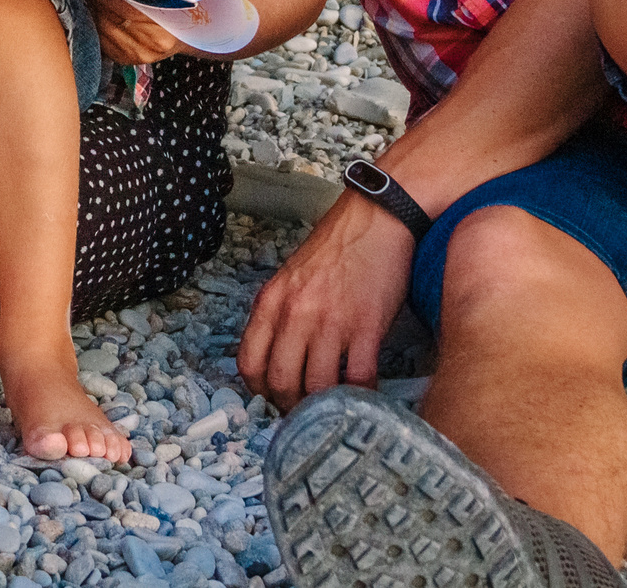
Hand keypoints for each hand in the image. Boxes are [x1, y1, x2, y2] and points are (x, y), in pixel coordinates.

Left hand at [90, 0, 195, 63]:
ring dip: (92, 12)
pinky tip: (94, 10)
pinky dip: (95, 25)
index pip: (127, 5)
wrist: (191, 22)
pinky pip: (103, 42)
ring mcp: (141, 54)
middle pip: (113, 19)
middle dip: (95, 0)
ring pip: (105, 31)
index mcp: (168, 19)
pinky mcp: (129, 60)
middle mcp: (155, 41)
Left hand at [238, 190, 416, 410]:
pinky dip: (361, 395)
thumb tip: (279, 356)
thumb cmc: (337, 246)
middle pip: (280, 382)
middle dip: (291, 405)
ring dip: (326, 406)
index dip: (260, 390)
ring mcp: (331, 321)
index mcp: (272, 301)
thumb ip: (281, 313)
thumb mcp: (292, 276)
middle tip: (306, 410)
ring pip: (318, 387)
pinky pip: (360, 378)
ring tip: (335, 407)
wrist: (377, 217)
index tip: (275, 397)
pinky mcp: (366, 326)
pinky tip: (365, 395)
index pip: (249, 362)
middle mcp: (296, 313)